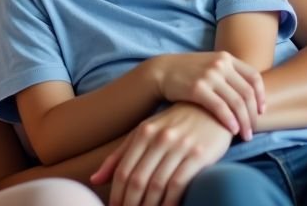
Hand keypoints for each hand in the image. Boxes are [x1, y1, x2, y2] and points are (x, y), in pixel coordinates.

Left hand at [91, 102, 231, 205]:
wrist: (211, 109)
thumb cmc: (175, 125)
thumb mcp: (146, 133)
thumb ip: (120, 156)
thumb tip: (95, 180)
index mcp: (143, 133)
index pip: (123, 171)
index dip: (116, 195)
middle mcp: (159, 138)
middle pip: (137, 180)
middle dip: (130, 204)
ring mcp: (179, 146)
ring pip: (157, 185)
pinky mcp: (199, 155)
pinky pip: (179, 184)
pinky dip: (170, 202)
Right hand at [149, 51, 263, 139]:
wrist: (160, 71)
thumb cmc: (187, 72)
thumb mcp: (210, 65)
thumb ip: (228, 74)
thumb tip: (250, 93)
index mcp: (226, 58)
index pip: (254, 77)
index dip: (261, 96)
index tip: (261, 111)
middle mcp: (220, 65)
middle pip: (247, 93)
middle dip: (253, 115)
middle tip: (253, 130)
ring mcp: (209, 76)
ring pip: (236, 102)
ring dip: (244, 122)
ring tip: (245, 136)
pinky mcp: (197, 88)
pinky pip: (220, 108)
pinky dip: (230, 120)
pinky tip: (232, 130)